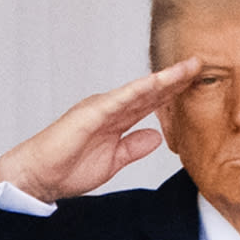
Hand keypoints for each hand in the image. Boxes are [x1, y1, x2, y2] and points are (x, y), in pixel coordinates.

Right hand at [0, 59, 200, 204]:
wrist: (40, 175)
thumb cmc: (69, 167)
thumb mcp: (113, 160)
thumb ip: (133, 147)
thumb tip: (155, 137)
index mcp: (116, 118)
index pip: (151, 102)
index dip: (174, 92)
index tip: (196, 82)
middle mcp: (110, 107)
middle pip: (149, 90)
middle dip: (175, 78)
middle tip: (200, 64)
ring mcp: (100, 108)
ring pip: (139, 90)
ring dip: (164, 79)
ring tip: (187, 68)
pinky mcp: (90, 114)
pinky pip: (118, 100)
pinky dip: (138, 90)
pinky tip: (156, 83)